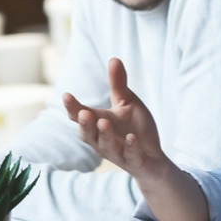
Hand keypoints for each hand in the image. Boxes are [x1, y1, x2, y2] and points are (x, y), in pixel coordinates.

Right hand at [66, 58, 169, 178]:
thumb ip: (118, 84)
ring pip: (106, 146)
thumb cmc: (135, 128)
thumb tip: (114, 58)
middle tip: (82, 112)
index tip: (67, 96)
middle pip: (87, 134)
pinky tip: (132, 138)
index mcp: (98, 124)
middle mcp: (102, 141)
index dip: (72, 107)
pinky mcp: (134, 162)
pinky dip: (130, 147)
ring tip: (104, 122)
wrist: (153, 158)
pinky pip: (130, 156)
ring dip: (104, 135)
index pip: (80, 116)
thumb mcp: (127, 103)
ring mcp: (117, 153)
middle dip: (84, 124)